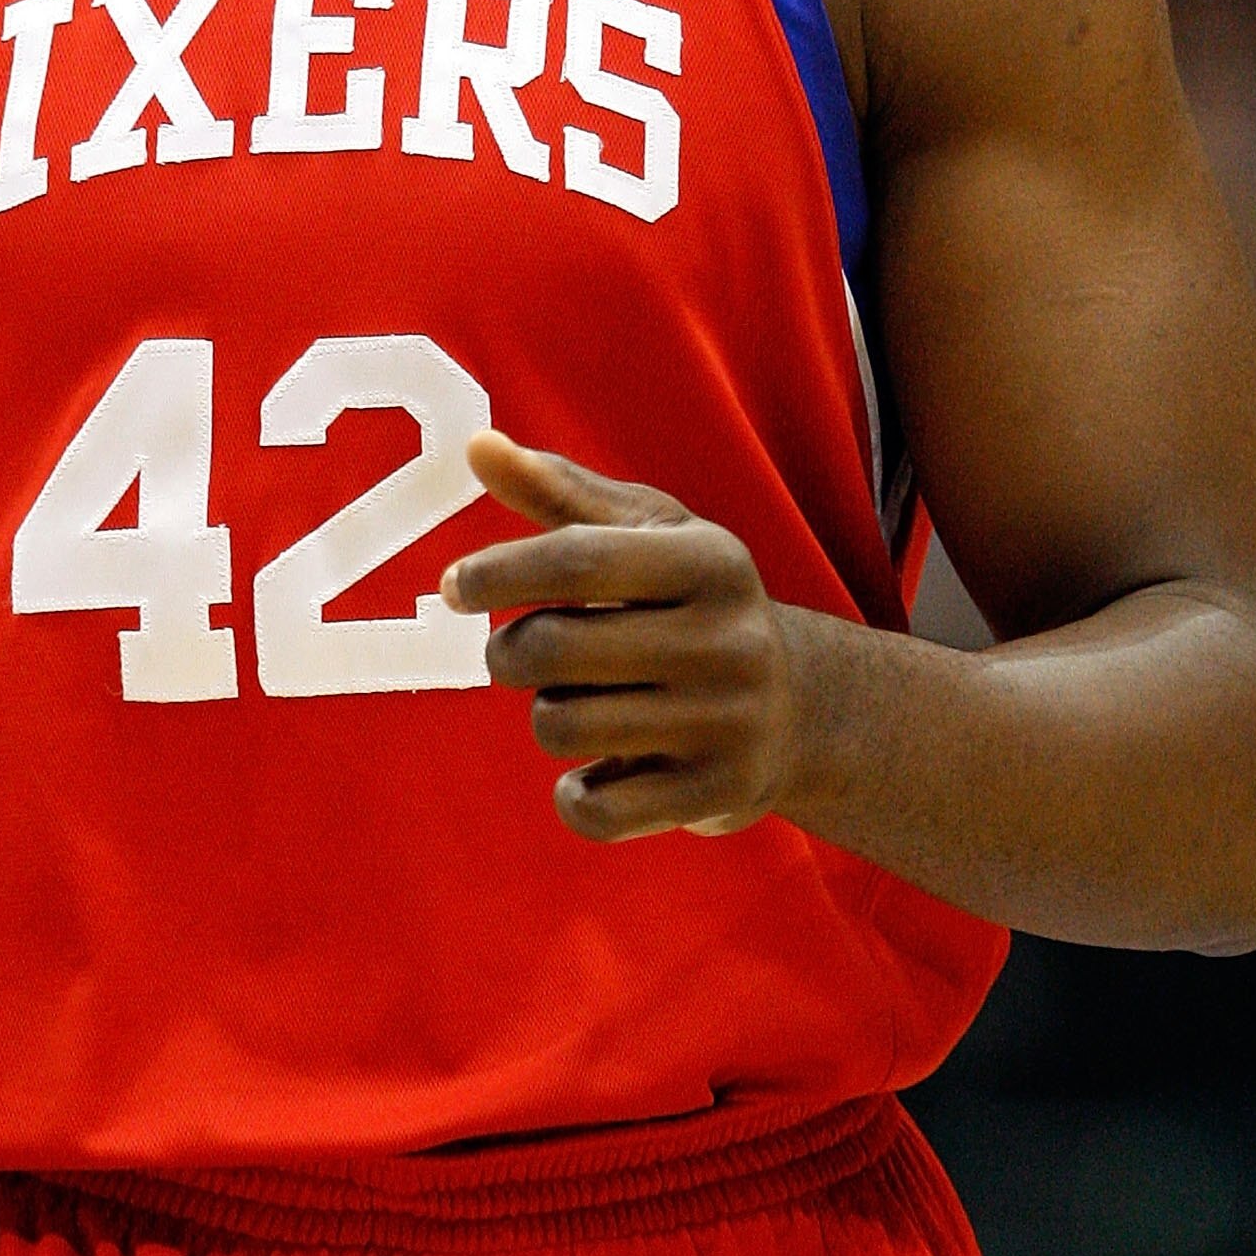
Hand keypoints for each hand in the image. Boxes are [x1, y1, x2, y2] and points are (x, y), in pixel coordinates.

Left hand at [441, 433, 802, 841]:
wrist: (800, 708)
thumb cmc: (691, 604)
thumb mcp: (647, 534)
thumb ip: (559, 492)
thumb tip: (476, 446)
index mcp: (710, 561)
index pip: (575, 560)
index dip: (497, 572)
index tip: (455, 585)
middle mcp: (728, 639)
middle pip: (553, 650)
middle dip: (512, 654)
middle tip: (520, 654)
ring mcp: (728, 722)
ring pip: (563, 726)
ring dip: (548, 717)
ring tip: (582, 704)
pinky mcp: (717, 794)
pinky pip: (595, 810)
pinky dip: (574, 794)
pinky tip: (596, 769)